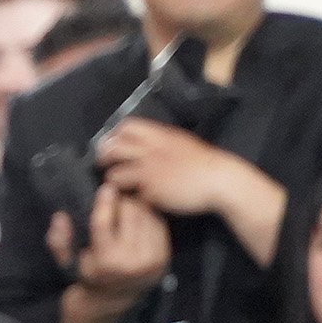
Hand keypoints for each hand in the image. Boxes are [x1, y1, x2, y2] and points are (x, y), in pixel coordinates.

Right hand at [68, 183, 172, 301]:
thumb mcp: (68, 261)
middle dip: (122, 203)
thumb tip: (60, 217)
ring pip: (146, 217)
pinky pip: (158, 224)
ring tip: (126, 209)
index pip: (105, 224)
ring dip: (136, 207)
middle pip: (130, 215)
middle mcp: (133, 261)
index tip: (106, 187)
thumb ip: (59, 240)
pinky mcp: (165, 256)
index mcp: (108, 262)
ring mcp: (152, 259)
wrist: (115, 298)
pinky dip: (148, 216)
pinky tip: (138, 219)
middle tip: (115, 200)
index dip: (105, 203)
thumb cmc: (88, 274)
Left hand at [93, 119, 245, 220]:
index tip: (112, 142)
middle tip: (102, 162)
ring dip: (111, 177)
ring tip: (112, 182)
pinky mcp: (151, 189)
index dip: (115, 134)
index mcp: (160, 135)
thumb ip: (163, 142)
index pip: (127, 126)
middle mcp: (151, 150)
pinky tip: (127, 196)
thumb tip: (148, 144)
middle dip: (103, 155)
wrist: (219, 180)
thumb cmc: (204, 163)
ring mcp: (149, 170)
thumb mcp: (182, 142)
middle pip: (114, 147)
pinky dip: (126, 194)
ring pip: (115, 172)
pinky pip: (129, 191)